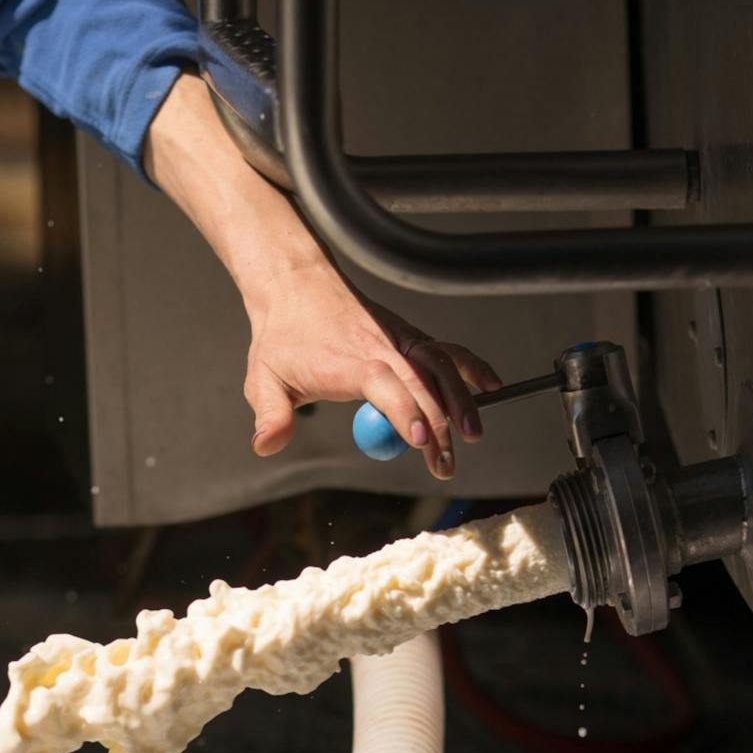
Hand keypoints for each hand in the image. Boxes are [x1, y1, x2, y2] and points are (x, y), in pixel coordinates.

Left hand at [240, 261, 501, 480]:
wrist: (295, 286)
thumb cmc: (281, 337)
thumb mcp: (262, 378)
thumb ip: (269, 415)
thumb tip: (266, 445)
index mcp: (348, 361)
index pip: (385, 386)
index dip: (404, 412)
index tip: (420, 441)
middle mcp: (381, 348)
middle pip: (421, 387)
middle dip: (439, 428)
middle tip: (444, 466)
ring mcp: (399, 340)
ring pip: (441, 367)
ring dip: (461, 399)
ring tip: (473, 435)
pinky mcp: (408, 337)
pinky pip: (446, 351)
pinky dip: (470, 366)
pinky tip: (491, 385)